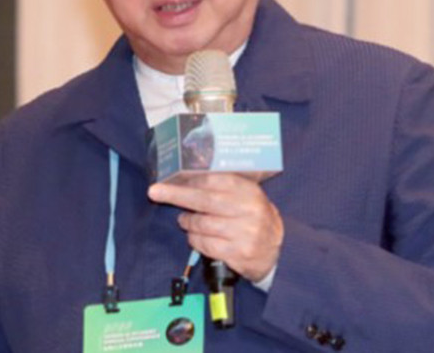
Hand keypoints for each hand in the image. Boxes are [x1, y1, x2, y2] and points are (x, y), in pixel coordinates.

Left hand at [148, 174, 282, 281]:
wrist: (277, 252)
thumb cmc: (256, 219)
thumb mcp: (248, 198)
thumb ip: (224, 188)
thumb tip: (188, 180)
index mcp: (250, 192)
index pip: (215, 180)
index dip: (190, 180)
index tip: (170, 180)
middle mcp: (248, 211)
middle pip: (205, 200)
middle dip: (177, 195)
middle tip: (156, 192)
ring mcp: (244, 233)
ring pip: (202, 224)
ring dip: (188, 222)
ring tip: (185, 221)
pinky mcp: (238, 253)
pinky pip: (206, 245)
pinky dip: (195, 240)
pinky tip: (195, 237)